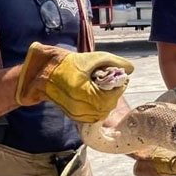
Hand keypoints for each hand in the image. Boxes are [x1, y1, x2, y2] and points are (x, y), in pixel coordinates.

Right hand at [16, 42, 133, 122]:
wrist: (45, 72)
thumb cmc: (70, 63)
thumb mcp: (93, 58)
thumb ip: (114, 61)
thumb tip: (131, 69)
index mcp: (81, 90)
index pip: (109, 98)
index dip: (118, 89)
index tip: (121, 81)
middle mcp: (77, 104)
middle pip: (106, 107)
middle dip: (113, 96)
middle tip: (115, 85)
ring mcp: (74, 112)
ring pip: (100, 114)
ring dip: (107, 103)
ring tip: (106, 91)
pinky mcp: (73, 115)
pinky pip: (92, 117)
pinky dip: (99, 109)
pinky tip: (98, 98)